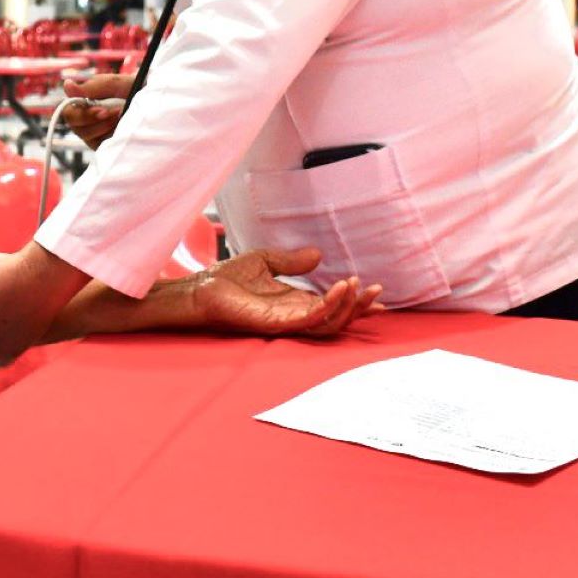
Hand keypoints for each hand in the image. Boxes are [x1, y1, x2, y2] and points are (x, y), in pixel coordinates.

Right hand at [60, 73, 130, 146]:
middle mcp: (84, 117)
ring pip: (85, 135)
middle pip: (74, 125)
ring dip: (105, 126)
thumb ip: (90, 87)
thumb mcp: (112, 84)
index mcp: (82, 101)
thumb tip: (66, 85)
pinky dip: (110, 135)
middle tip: (116, 113)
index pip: (68, 111)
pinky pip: (97, 144)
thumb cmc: (130, 88)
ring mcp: (92, 131)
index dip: (82, 114)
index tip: (103, 110)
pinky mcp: (100, 143)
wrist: (150, 101)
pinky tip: (120, 127)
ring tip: (122, 115)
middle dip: (95, 120)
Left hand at [182, 248, 383, 337]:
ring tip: (357, 287)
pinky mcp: (276, 323)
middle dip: (359, 307)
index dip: (354, 300)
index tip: (375, 291)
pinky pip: (310, 319)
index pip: (332, 305)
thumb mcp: (265, 261)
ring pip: (328, 323)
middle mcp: (295, 314)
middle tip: (377, 292)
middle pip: (337, 318)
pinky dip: (328, 306)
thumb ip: (292, 260)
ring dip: (347, 307)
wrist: (201, 288)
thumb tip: (319, 254)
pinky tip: (338, 289)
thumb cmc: (228, 279)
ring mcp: (287, 321)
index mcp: (295, 302)